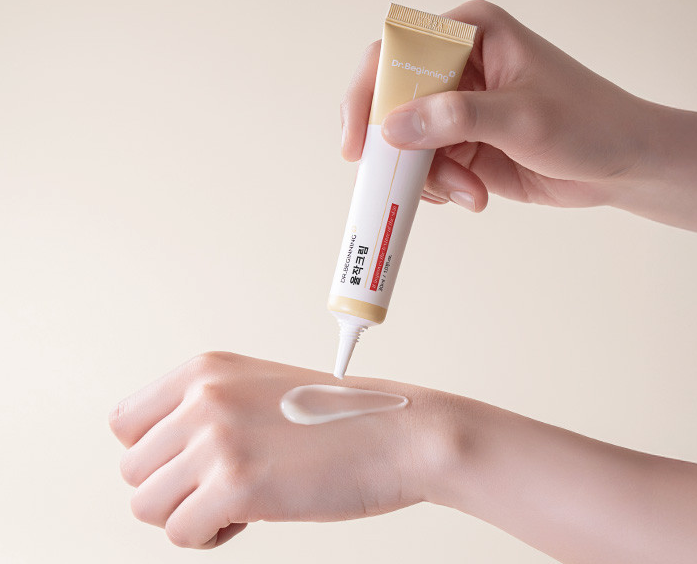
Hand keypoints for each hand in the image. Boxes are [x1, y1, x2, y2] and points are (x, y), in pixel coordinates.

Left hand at [108, 353, 446, 548]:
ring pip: (147, 504)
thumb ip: (205, 412)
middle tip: (224, 486)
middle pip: (133, 469)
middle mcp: (203, 396)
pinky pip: (181, 532)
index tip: (192, 465)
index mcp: (206, 369)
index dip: (155, 454)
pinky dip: (210, 536)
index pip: (125, 423)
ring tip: (238, 501)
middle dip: (174, 489)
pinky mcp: (235, 483)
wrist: (398, 434)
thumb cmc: (338, 419)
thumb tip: (160, 463)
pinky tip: (251, 516)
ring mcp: (217, 438)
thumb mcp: (258, 391)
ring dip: (189, 513)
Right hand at [341, 0, 685, 218]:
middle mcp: (457, 67)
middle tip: (408, 181)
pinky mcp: (460, 143)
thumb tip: (394, 129)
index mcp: (470, 34)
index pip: (396, 53)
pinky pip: (425, 168)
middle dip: (398, 150)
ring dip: (428, 177)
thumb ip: (456, 118)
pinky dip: (440, 188)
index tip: (359, 143)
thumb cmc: (589, 122)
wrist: (618, 164)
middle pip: (391, 103)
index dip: (367, 95)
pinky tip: (473, 195)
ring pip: (406, 144)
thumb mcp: (522, 117)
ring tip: (469, 192)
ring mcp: (456, 108)